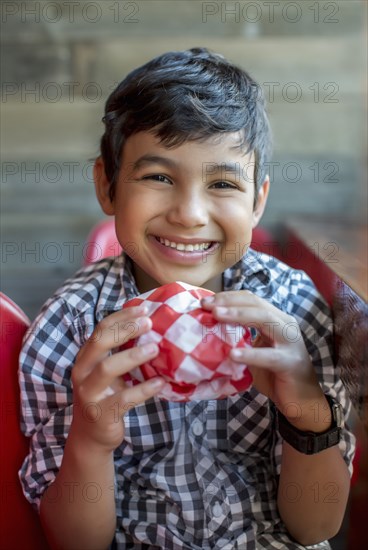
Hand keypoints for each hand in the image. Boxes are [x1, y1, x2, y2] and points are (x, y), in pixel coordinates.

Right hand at [70, 305, 164, 453]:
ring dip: (133, 356)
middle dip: (125, 330)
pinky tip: (160, 383)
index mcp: (85, 358)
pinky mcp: (102, 413)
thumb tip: (149, 327)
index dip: (121, 317)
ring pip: (108, 368)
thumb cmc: (105, 396)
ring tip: (155, 349)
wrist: (91, 437)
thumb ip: (119, 353)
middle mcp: (83, 372)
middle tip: (149, 323)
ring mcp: (90, 393)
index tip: (143, 309)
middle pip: (100, 343)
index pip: (100, 330)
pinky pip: (124, 398)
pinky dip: (144, 389)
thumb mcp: (108, 372)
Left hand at [201, 291, 327, 426]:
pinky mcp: (291, 362)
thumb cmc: (274, 374)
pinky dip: (250, 354)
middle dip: (229, 302)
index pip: (251, 299)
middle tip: (207, 305)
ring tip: (217, 316)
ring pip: (265, 319)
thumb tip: (208, 329)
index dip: (228, 297)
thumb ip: (240, 338)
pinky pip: (269, 356)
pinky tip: (233, 354)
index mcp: (276, 319)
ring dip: (239, 315)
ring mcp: (290, 342)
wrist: (302, 401)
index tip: (205, 301)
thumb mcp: (254, 350)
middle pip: (256, 304)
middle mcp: (285, 324)